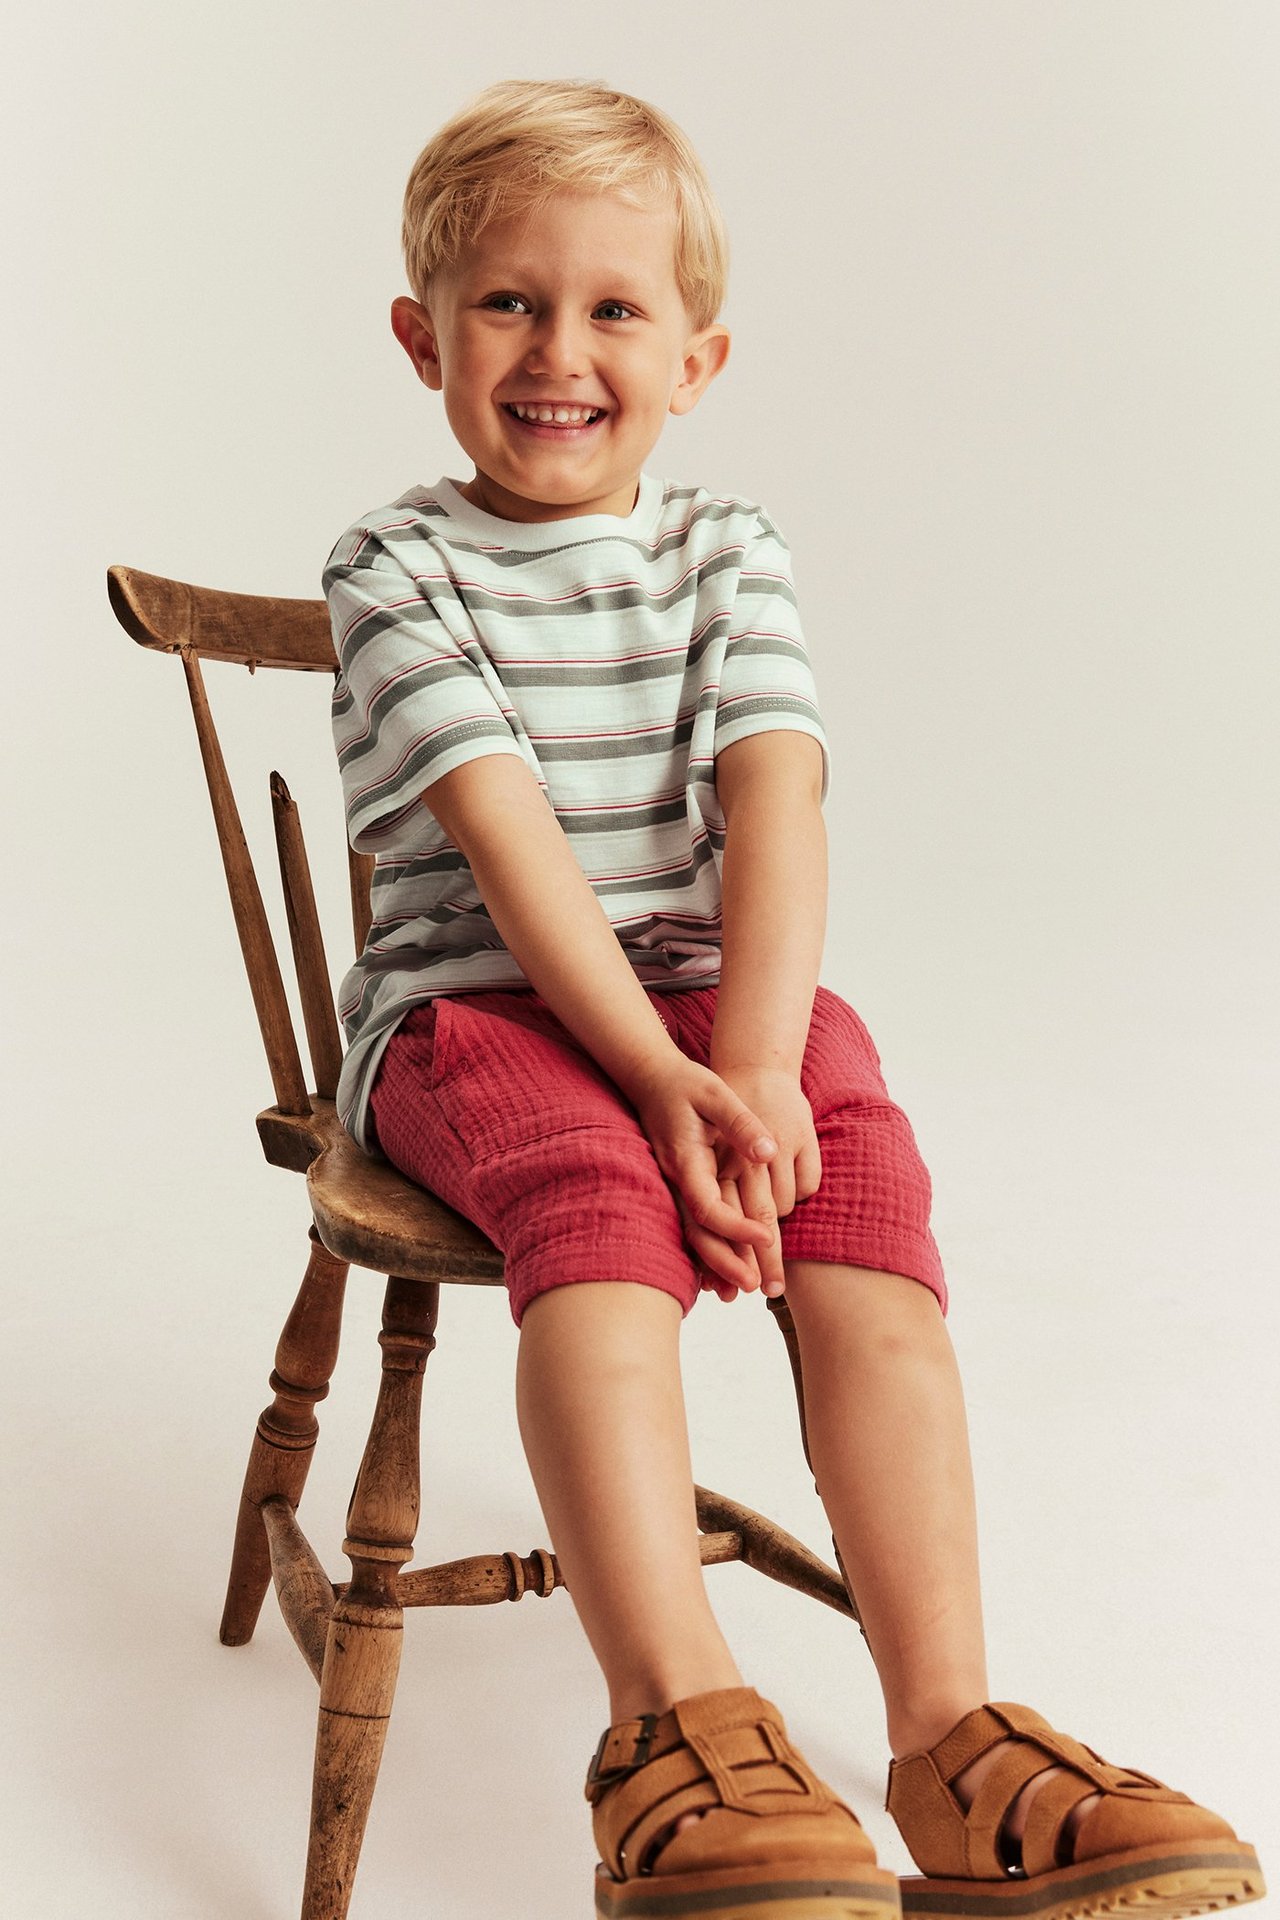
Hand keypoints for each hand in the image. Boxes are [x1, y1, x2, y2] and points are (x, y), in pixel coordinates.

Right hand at [626, 1053, 781, 1294]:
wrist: (653, 1078)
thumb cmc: (688, 1084)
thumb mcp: (717, 1095)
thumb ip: (742, 1124)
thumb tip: (768, 1152)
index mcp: (686, 1162)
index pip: (709, 1207)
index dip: (737, 1228)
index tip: (768, 1238)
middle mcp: (675, 1180)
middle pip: (696, 1233)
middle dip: (724, 1262)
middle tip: (754, 1285)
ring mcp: (673, 1187)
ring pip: (691, 1235)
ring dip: (714, 1264)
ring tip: (741, 1289)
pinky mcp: (677, 1187)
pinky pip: (689, 1226)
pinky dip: (704, 1252)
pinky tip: (719, 1273)